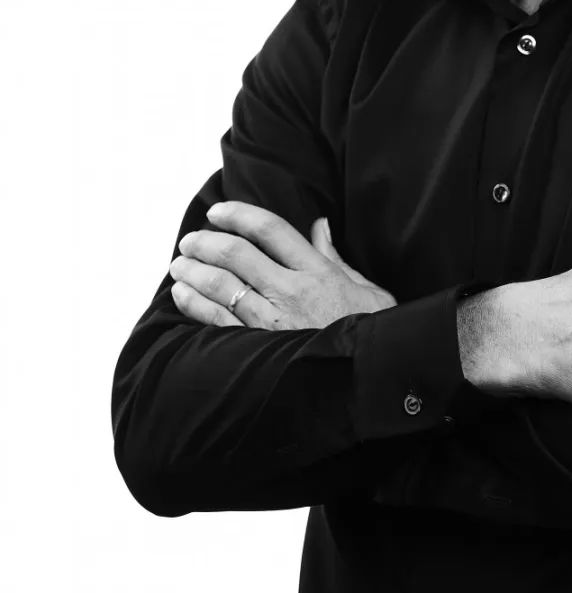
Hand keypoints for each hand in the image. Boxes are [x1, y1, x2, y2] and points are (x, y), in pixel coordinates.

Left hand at [169, 202, 397, 327]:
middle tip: (190, 240)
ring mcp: (272, 321)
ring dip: (193, 270)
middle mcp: (292, 292)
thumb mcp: (368, 290)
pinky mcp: (259, 348)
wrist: (369, 380)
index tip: (218, 212)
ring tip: (180, 264)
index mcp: (319, 272)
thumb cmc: (370, 334)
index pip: (271, 230)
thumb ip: (335, 257)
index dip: (238, 214)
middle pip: (236, 254)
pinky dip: (193, 303)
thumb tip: (319, 225)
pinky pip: (216, 320)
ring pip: (220, 285)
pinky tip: (182, 294)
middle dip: (205, 242)